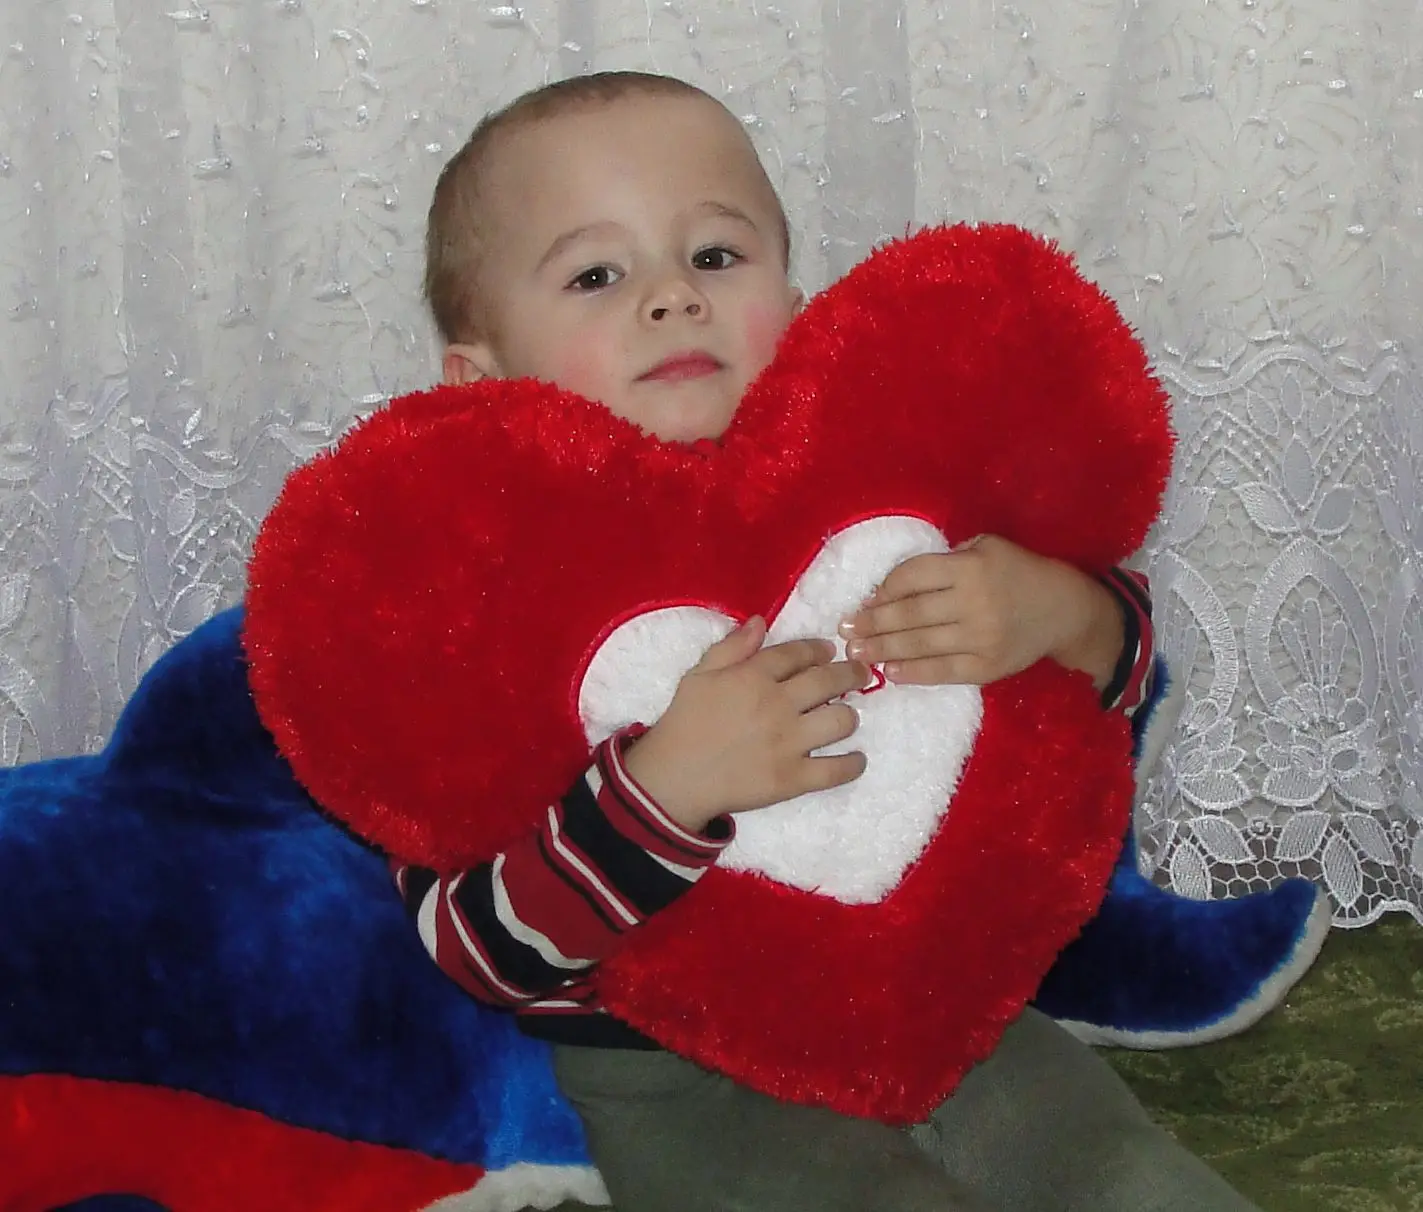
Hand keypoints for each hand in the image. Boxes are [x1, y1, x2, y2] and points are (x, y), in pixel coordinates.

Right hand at [622, 617, 869, 833]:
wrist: (674, 779)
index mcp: (754, 676)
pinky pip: (836, 770)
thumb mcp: (699, 674)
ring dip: (850, 715)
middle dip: (851, 674)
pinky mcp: (793, 779)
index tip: (829, 650)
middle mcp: (778, 705)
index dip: (818, 649)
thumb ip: (732, 647)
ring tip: (847, 716)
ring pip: (841, 721)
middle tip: (860, 674)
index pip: (798, 654)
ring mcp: (789, 743)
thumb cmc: (684, 723)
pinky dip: (852, 764)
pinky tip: (855, 759)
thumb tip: (762, 622)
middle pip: (829, 681)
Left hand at [838, 535, 1123, 688]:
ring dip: (883, 649)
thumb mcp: (987, 547)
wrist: (1063, 610)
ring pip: (920, 644)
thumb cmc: (1018, 572)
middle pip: (910, 613)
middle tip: (844, 629)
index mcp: (970, 567)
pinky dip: (913, 673)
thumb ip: (945, 560)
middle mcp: (973, 602)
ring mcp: (980, 638)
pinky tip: (889, 672)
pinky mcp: (987, 667)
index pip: (913, 576)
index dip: (884, 588)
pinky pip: (942, 672)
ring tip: (855, 651)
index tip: (864, 599)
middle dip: (872, 622)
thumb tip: (892, 586)